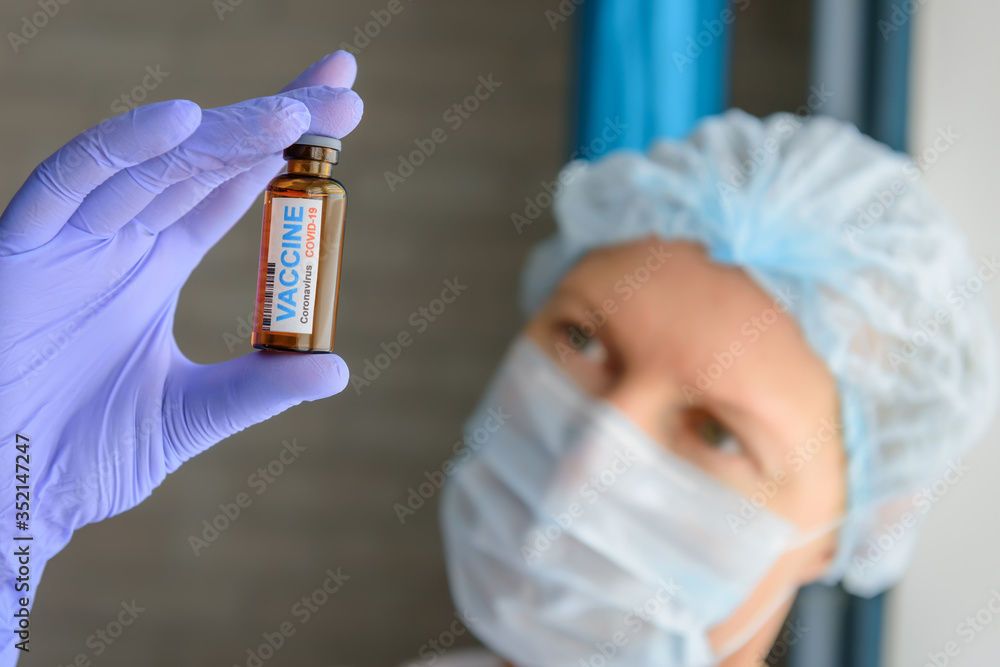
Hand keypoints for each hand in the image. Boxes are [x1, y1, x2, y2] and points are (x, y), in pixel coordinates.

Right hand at [0, 52, 362, 642]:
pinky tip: (182, 121)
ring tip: (292, 112)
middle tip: (344, 96)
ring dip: (222, 132)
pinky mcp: (23, 248)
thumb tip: (338, 370)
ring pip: (154, 163)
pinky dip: (121, 149)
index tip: (344, 116)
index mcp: (158, 264)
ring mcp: (74, 237)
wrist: (7, 493)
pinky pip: (69, 183)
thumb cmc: (81, 455)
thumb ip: (256, 390)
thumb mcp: (188, 415)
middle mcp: (121, 238)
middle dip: (272, 122)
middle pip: (205, 159)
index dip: (283, 150)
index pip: (231, 188)